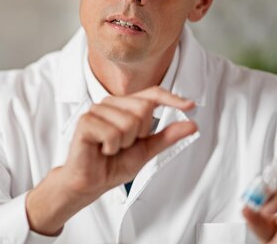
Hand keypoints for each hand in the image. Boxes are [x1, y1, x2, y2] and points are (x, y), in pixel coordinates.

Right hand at [26, 86, 197, 234]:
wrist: (90, 183)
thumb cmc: (112, 165)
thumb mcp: (146, 151)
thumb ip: (166, 136)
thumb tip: (191, 125)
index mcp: (124, 107)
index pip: (151, 94)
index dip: (171, 98)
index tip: (190, 106)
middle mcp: (110, 104)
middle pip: (142, 108)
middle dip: (139, 134)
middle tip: (124, 145)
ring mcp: (96, 111)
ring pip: (128, 122)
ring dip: (123, 143)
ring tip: (111, 148)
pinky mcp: (85, 122)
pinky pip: (112, 132)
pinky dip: (111, 147)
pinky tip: (102, 150)